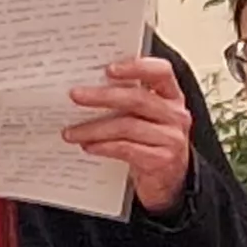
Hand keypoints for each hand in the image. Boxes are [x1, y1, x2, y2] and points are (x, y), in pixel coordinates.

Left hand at [68, 56, 197, 214]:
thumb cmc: (151, 141)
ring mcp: (171, 138)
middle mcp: (175, 114)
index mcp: (171, 95)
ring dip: (94, 128)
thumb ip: (127, 99)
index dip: (136, 67)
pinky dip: (104, 147)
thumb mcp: (145, 116)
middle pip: (137, 99)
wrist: (167, 180)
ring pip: (127, 126)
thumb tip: (87, 87)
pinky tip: (88, 146)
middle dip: (102, 96)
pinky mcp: (161, 160)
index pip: (160, 71)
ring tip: (72, 132)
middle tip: (76, 96)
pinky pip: (127, 149)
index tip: (108, 69)